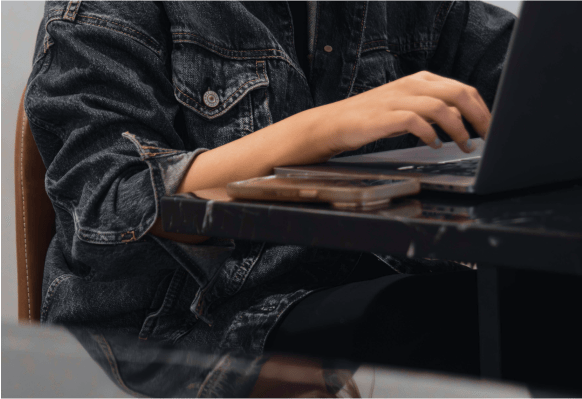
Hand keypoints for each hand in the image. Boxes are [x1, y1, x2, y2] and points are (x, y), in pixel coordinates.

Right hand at [321, 71, 490, 153]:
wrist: (335, 123)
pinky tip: (434, 145)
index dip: (481, 109)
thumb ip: (432, 109)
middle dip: (478, 117)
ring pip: (440, 107)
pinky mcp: (384, 116)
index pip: (462, 88)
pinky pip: (416, 121)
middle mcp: (411, 86)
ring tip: (463, 145)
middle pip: (457, 93)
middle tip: (486, 136)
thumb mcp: (407, 107)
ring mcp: (397, 99)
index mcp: (419, 81)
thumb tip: (463, 120)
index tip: (490, 127)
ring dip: (458, 128)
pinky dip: (430, 134)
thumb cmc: (373, 118)